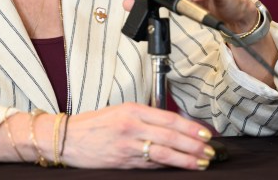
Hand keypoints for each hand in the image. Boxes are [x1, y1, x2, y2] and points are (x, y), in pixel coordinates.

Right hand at [62, 103, 213, 168]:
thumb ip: (143, 117)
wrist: (67, 138)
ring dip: (186, 159)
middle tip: (210, 151)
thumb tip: (171, 126)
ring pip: (164, 153)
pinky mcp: (123, 162)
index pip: (169, 118)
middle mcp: (131, 126)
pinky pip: (151, 164)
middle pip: (171, 136)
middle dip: (194, 145)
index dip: (190, 127)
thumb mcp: (119, 111)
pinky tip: (179, 168)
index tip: (205, 133)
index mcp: (132, 110)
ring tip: (202, 162)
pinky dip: (167, 166)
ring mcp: (128, 146)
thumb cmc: (93, 125)